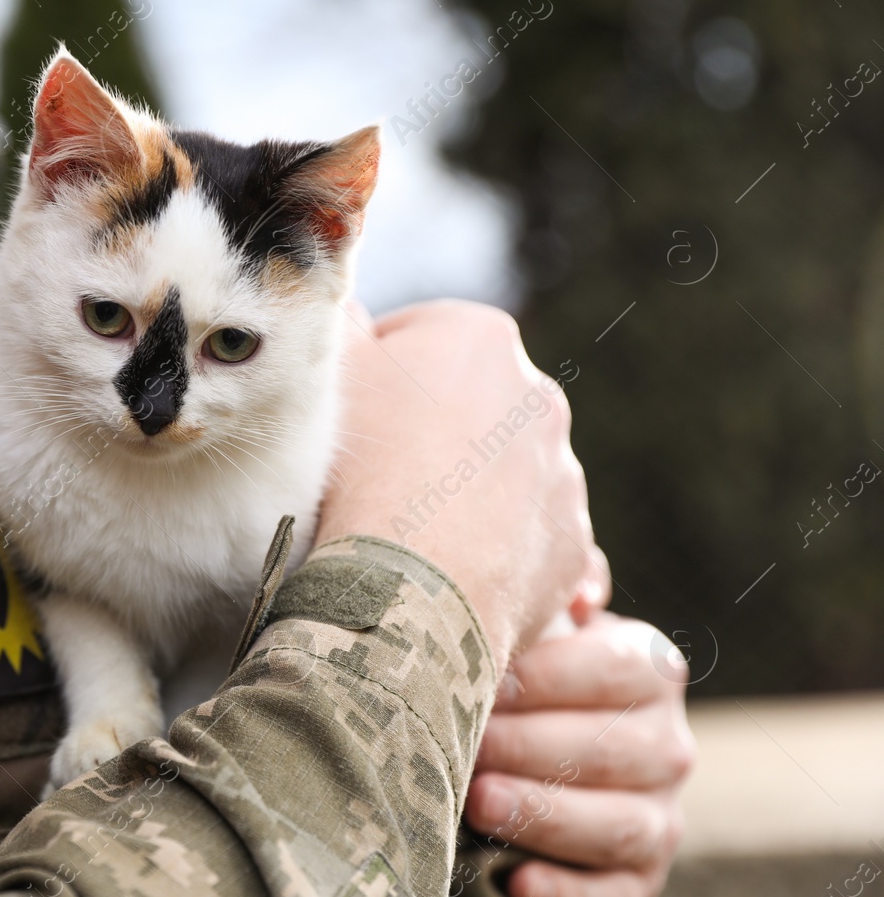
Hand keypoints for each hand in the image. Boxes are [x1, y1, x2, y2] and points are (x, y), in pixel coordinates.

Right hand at [315, 300, 606, 666]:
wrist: (410, 586)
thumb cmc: (360, 471)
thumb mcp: (325, 377)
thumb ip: (335, 325)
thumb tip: (343, 309)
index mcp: (478, 338)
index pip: (417, 340)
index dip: (374, 379)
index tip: (346, 420)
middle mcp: (537, 395)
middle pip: (467, 407)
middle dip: (430, 435)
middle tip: (374, 479)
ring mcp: (563, 472)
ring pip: (502, 475)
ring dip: (465, 494)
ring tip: (410, 536)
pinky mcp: (571, 541)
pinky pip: (529, 540)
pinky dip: (496, 552)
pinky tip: (449, 573)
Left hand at [464, 612, 694, 896]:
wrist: (519, 735)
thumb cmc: (511, 662)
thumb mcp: (530, 614)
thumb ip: (548, 586)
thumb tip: (583, 587)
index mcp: (645, 666)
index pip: (616, 668)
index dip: (549, 678)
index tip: (483, 682)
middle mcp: (665, 741)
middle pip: (618, 750)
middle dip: (534, 748)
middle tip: (467, 746)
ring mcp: (659, 812)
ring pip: (622, 825)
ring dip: (548, 816)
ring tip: (479, 803)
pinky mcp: (637, 876)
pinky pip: (618, 896)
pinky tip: (517, 886)